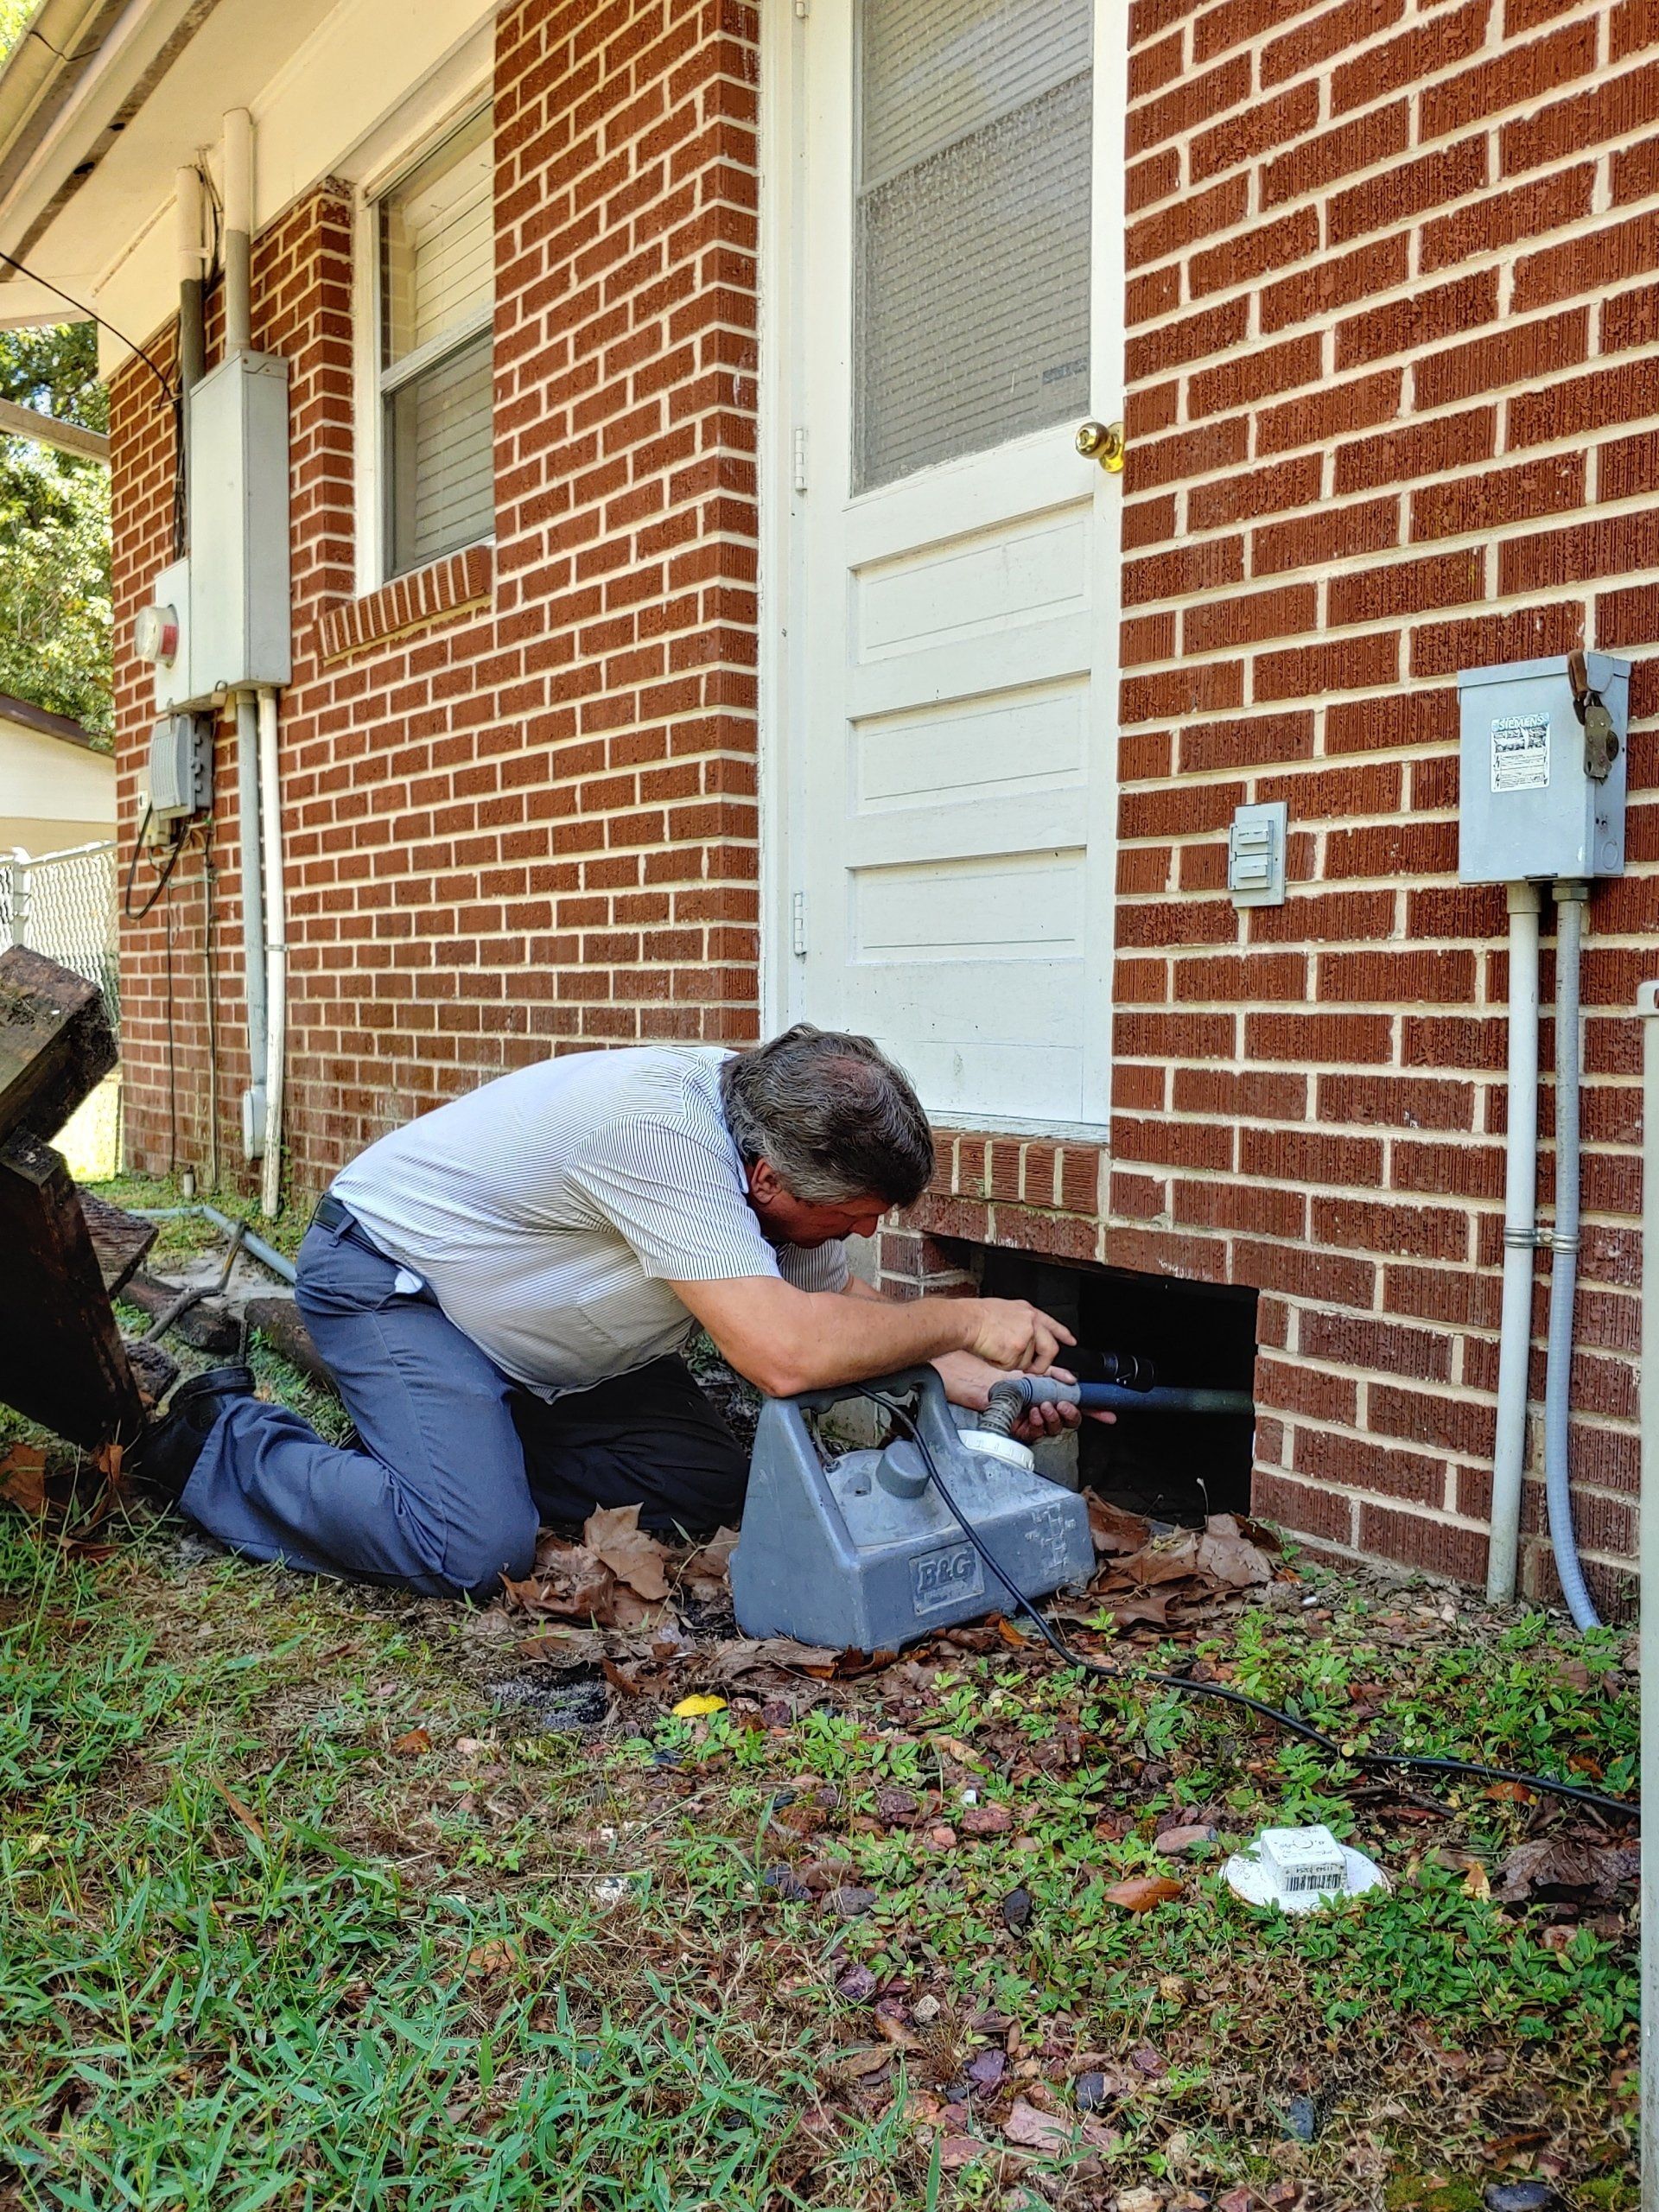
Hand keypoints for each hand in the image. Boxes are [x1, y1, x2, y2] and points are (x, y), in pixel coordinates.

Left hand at [933, 1353, 1114, 1441]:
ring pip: (1053, 1427)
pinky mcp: (1016, 1427)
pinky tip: (1033, 1413)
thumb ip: (1052, 1375)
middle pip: (1067, 1420)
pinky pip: (1035, 1432)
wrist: (969, 1374)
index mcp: (1046, 1392)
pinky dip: (1038, 1423)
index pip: (1075, 1403)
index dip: (1092, 1410)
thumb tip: (1072, 1380)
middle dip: (1069, 1413)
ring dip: (1053, 1417)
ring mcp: (1028, 1419)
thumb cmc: (993, 1368)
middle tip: (1062, 1404)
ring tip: (1044, 1406)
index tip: (1109, 1414)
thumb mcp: (1028, 1371)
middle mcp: (1040, 1407)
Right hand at [962, 1296, 1072, 1373]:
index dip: (1063, 1335)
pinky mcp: (1017, 1350)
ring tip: (996, 1348)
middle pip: (1050, 1349)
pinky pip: (1012, 1367)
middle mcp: (1031, 1323)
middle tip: (1032, 1368)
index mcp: (1028, 1312)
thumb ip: (1021, 1322)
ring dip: (1011, 1362)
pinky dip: (1000, 1364)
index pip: (1052, 1324)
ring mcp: (1026, 1336)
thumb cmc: (977, 1315)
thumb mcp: (1006, 1310)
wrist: (965, 1320)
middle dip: (1042, 1364)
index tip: (1070, 1341)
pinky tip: (992, 1352)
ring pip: (1027, 1362)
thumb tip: (1027, 1338)